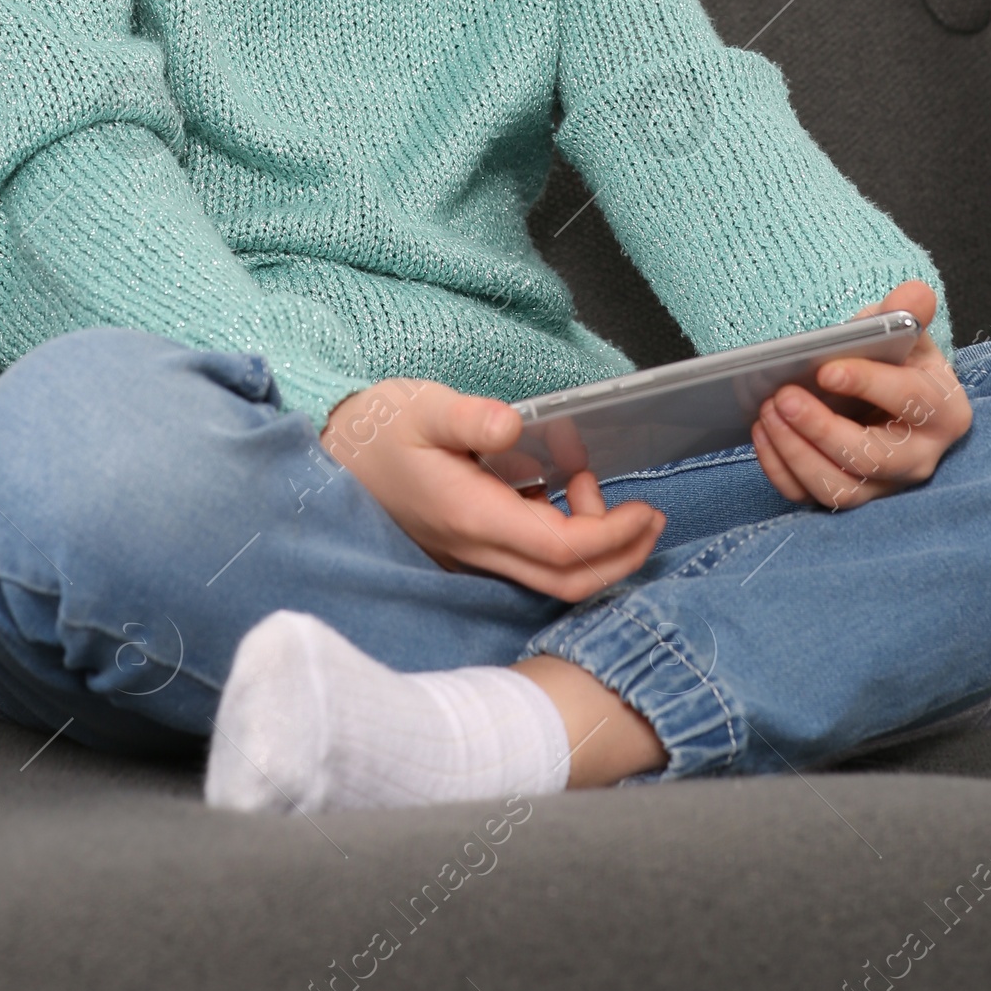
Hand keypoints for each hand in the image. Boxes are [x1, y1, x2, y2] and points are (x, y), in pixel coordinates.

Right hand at [320, 377, 664, 601]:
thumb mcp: (423, 408)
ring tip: (589, 482)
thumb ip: (469, 417)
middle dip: (621, 556)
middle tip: (653, 518)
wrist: (337, 458)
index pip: (559, 549)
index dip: (612, 537)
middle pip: (566, 582)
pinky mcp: (474, 546)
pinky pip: (532, 560)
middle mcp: (477, 547)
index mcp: (471, 516)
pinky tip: (560, 488)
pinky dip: (564, 534)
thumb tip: (514, 425)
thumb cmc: (380, 431)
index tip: (645, 509)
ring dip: (593, 544)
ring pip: (551, 577)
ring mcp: (475, 553)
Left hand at [749, 280, 971, 510]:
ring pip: (839, 489)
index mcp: (944, 412)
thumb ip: (908, 312)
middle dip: (821, 429)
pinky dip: (781, 469)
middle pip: (871, 458)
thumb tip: (915, 296)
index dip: (868, 384)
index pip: (911, 400)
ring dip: (795, 453)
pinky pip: (811, 498)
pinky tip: (761, 432)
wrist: (884, 397)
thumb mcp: (905, 332)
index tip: (825, 370)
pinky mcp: (849, 497)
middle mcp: (919, 459)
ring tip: (765, 411)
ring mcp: (884, 487)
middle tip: (782, 396)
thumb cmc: (896, 362)